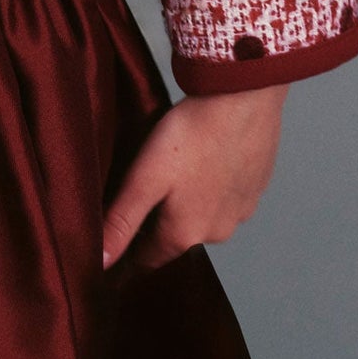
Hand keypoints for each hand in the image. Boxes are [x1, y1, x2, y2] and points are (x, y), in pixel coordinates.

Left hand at [100, 85, 284, 278]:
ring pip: (203, 216)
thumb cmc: (192, 133)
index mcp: (185, 234)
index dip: (128, 252)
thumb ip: (121, 222)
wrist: (245, 96)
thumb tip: (101, 262)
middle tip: (141, 190)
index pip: (147, 259)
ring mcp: (242, 210)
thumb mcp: (144, 178)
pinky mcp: (256, 186)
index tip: (115, 241)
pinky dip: (214, 184)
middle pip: (175, 237)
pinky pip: (227, 195)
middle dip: (156, 222)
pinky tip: (204, 159)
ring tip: (174, 171)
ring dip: (188, 203)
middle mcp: (217, 231)